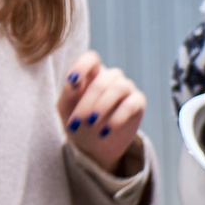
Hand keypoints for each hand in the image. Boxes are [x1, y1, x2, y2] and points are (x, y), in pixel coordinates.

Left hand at [59, 51, 145, 173]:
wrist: (94, 145)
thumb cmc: (78, 121)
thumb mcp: (66, 109)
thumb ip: (68, 93)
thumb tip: (74, 82)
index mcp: (92, 74)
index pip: (91, 59)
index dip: (82, 66)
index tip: (72, 81)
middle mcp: (111, 77)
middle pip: (103, 79)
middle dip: (88, 102)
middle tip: (77, 121)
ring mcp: (127, 88)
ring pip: (119, 88)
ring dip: (103, 106)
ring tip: (90, 124)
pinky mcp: (138, 103)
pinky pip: (131, 105)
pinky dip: (117, 118)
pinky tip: (105, 131)